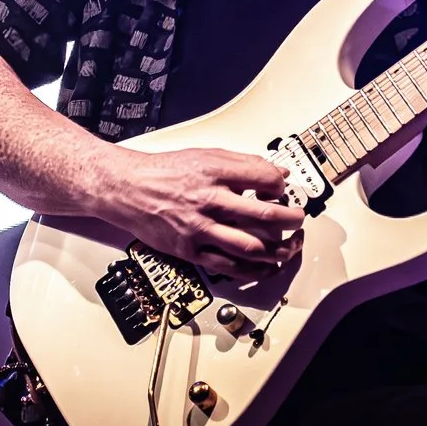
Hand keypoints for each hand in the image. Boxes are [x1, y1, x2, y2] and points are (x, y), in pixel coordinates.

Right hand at [93, 146, 305, 278]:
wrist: (127, 189)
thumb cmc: (164, 171)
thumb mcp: (205, 155)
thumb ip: (242, 164)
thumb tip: (276, 174)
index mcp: (214, 172)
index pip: (263, 179)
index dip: (281, 186)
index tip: (283, 191)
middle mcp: (209, 201)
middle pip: (264, 215)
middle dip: (291, 219)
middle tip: (299, 219)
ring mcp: (200, 229)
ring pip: (251, 246)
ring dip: (278, 249)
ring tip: (290, 246)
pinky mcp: (190, 251)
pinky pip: (229, 266)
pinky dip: (253, 270)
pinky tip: (266, 267)